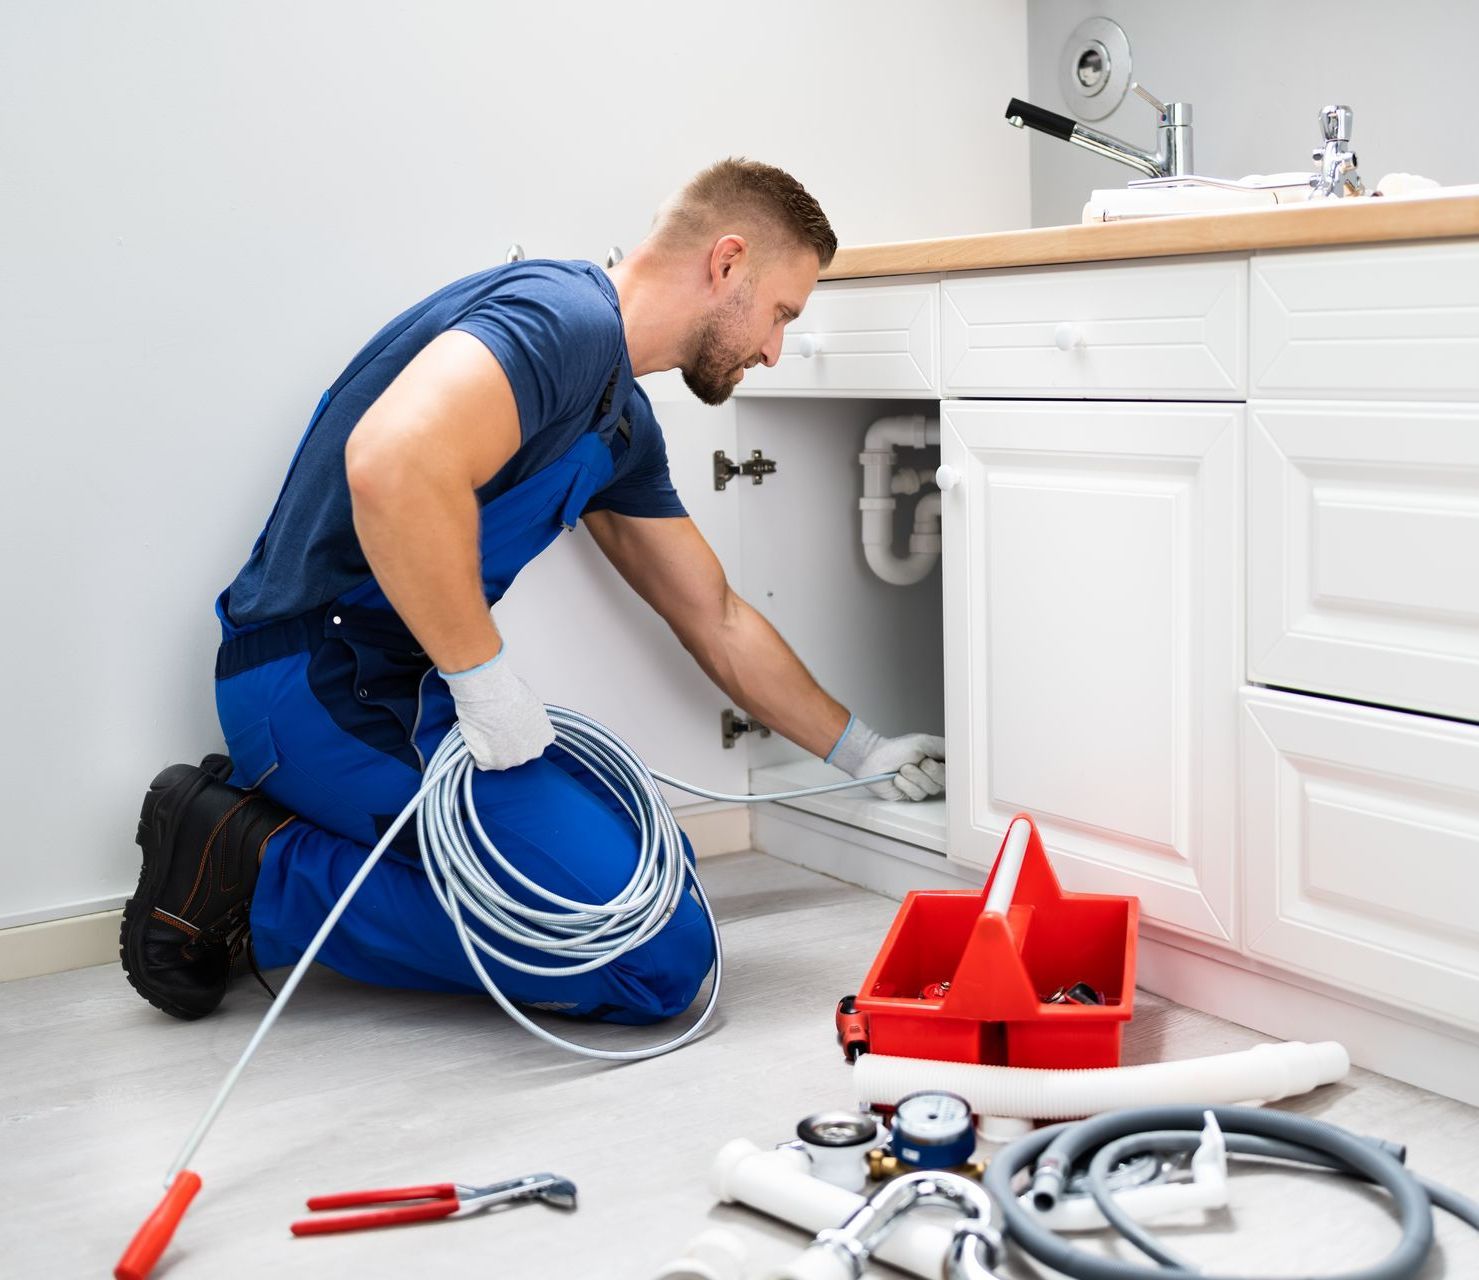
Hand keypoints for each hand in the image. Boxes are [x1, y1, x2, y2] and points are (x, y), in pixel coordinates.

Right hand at [440, 648, 554, 769]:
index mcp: (545, 736)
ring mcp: (511, 761)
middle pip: (521, 752)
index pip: (536, 741)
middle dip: (510, 743)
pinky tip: (476, 736)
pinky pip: (482, 761)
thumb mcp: (530, 701)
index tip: (513, 727)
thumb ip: (529, 717)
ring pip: (501, 758)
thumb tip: (520, 716)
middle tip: (497, 728)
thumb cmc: (508, 691)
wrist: (488, 694)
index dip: (523, 734)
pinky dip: (477, 752)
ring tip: (485, 729)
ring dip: (493, 749)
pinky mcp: (489, 764)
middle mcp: (532, 752)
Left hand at [827, 716, 945, 801]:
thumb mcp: (923, 742)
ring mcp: (922, 785)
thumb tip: (960, 751)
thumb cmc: (895, 749)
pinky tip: (898, 778)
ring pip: (930, 788)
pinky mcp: (912, 795)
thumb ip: (944, 747)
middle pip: (944, 781)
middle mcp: (932, 773)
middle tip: (919, 762)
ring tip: (903, 768)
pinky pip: (917, 794)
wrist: (873, 759)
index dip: (947, 767)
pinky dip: (906, 784)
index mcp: (938, 759)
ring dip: (914, 777)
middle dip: (929, 771)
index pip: (954, 768)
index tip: (938, 761)